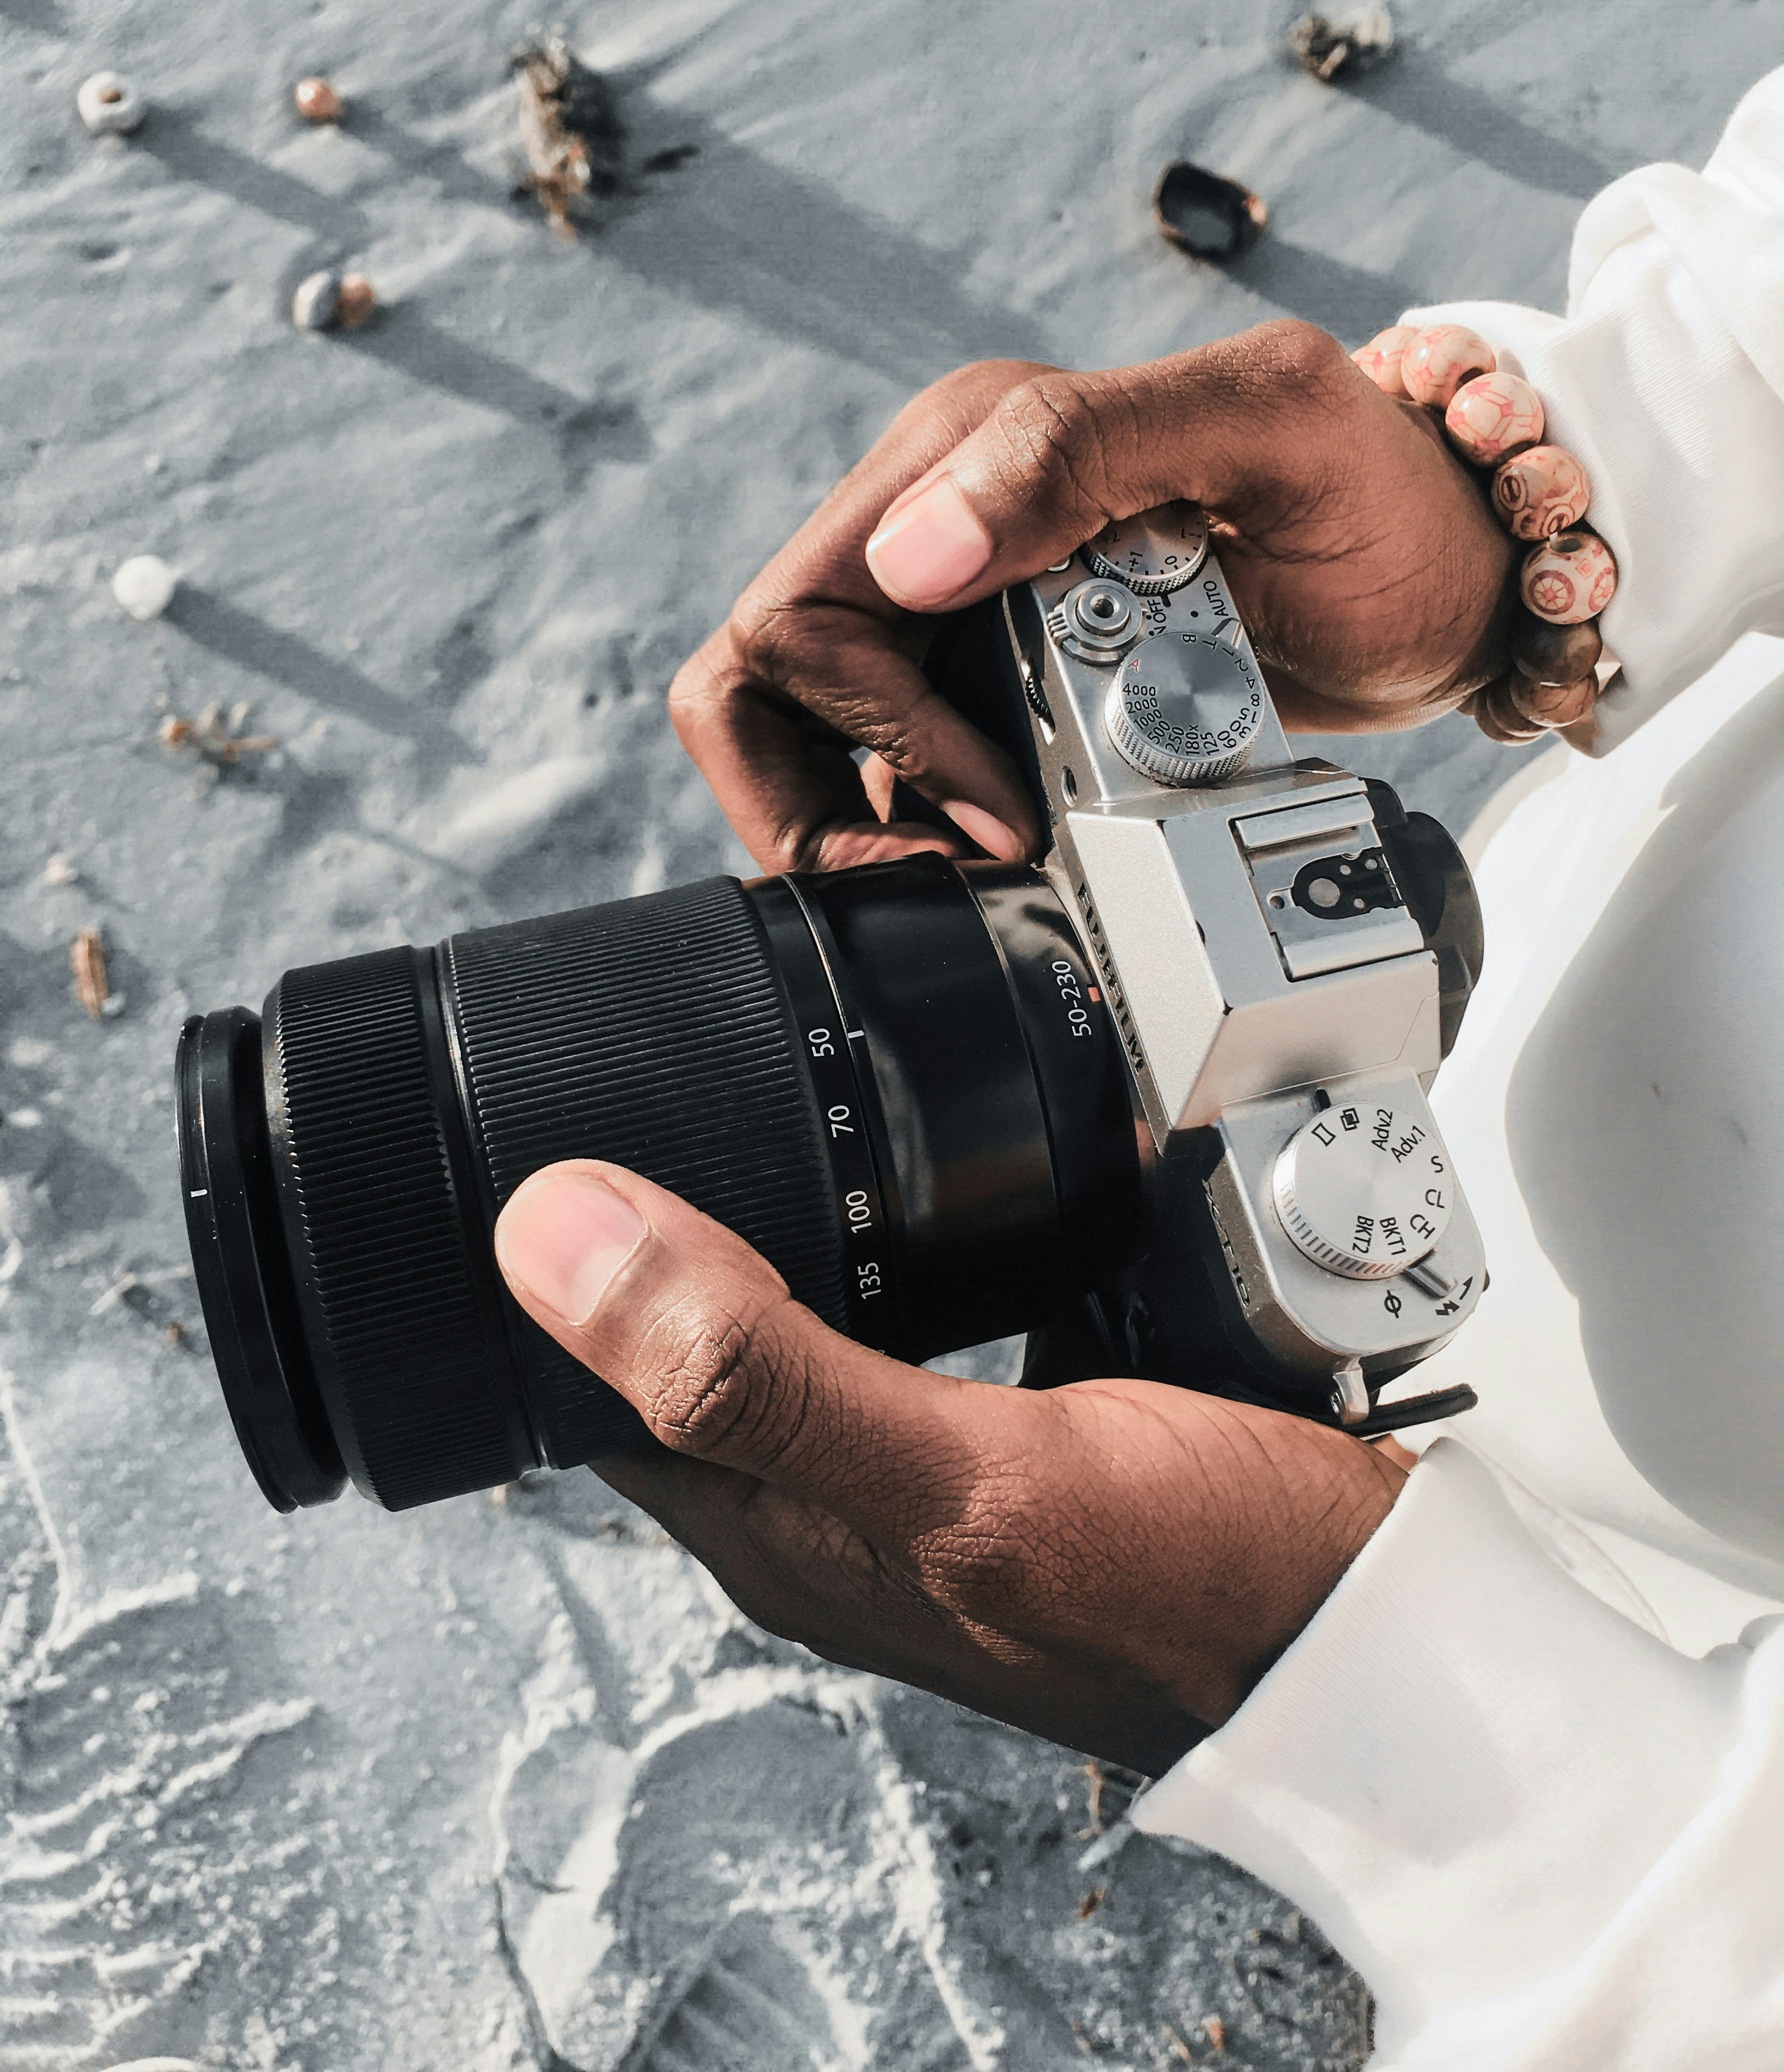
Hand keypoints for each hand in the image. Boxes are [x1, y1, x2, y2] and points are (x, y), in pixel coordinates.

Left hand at [493, 1160, 1406, 1773]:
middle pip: (679, 1341)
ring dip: (761, 1215)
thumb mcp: (957, 1473)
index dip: (546, 1268)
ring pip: (786, 1313)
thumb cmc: (1193, 1589)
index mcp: (776, 1529)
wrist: (1375, 1628)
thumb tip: (554, 1237)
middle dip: (646, 1224)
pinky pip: (892, 1310)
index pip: (587, 1389)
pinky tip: (900, 1178)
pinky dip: (873, 1235)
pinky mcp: (1002, 1425)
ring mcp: (918, 1465)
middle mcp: (829, 1503)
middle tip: (636, 1076)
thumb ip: (756, 1371)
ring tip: (744, 1097)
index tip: (534, 1133)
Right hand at [670, 324, 1516, 871]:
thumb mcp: (1265, 429)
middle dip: (823, 801)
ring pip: (814, 740)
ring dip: (873, 826)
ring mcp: (967, 607)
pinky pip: (898, 770)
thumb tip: (909, 555)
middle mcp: (944, 520)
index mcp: (968, 448)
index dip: (870, 732)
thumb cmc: (1386, 494)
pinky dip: (933, 832)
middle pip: (768, 685)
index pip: (795, 615)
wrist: (1455, 575)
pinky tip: (1020, 857)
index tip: (1002, 803)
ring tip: (988, 871)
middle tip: (948, 868)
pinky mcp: (999, 678)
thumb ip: (1081, 450)